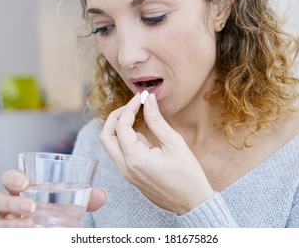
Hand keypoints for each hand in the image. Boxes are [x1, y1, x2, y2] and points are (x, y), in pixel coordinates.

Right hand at [0, 170, 106, 226]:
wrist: (55, 229)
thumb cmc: (58, 211)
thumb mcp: (72, 204)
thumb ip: (86, 198)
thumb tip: (102, 194)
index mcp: (22, 189)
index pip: (9, 177)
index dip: (13, 177)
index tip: (27, 182)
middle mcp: (9, 204)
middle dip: (11, 201)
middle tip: (32, 206)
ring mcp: (4, 222)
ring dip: (9, 223)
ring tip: (29, 224)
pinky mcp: (4, 235)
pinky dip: (6, 234)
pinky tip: (24, 235)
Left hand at [100, 93, 214, 214]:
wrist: (192, 202)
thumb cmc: (187, 175)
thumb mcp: (174, 143)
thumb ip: (157, 120)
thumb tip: (148, 99)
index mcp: (134, 159)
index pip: (121, 125)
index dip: (130, 107)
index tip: (142, 97)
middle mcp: (125, 167)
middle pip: (106, 136)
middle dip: (116, 117)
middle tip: (132, 106)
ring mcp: (126, 173)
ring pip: (111, 145)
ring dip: (120, 128)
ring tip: (141, 118)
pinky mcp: (131, 176)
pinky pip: (121, 154)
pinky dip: (126, 140)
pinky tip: (145, 137)